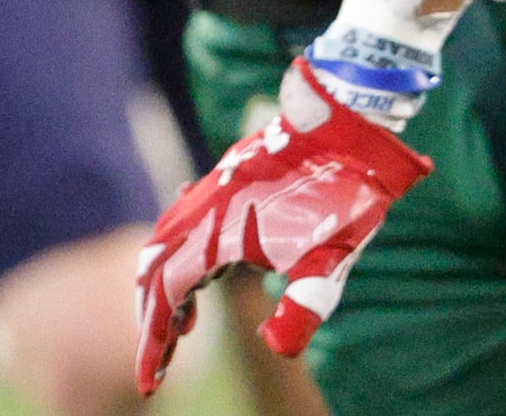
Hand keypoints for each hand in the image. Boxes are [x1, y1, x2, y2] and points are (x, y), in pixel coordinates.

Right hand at [135, 57, 431, 393]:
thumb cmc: (349, 190)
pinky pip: (186, 220)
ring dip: (166, 288)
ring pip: (167, 244)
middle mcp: (205, 208)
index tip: (151, 384)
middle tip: (164, 362)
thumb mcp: (334, 255)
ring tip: (184, 325)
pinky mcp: (229, 178)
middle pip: (156, 272)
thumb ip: (305, 304)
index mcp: (219, 231)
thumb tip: (276, 348)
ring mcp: (214, 189)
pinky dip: (181, 254)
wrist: (354, 121)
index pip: (167, 296)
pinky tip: (203, 272)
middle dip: (154, 320)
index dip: (154, 342)